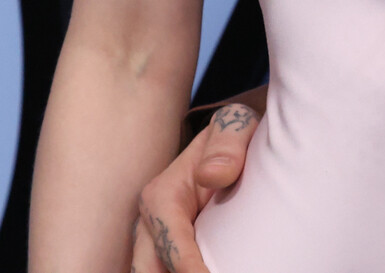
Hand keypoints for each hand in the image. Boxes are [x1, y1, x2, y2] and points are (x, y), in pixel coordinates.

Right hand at [130, 101, 257, 272]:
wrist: (229, 142)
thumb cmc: (233, 135)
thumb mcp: (235, 126)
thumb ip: (227, 144)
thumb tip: (213, 175)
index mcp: (161, 196)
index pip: (171, 246)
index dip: (191, 270)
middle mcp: (149, 223)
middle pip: (149, 271)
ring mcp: (155, 241)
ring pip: (150, 272)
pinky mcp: (166, 252)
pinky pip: (166, 271)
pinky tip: (209, 270)